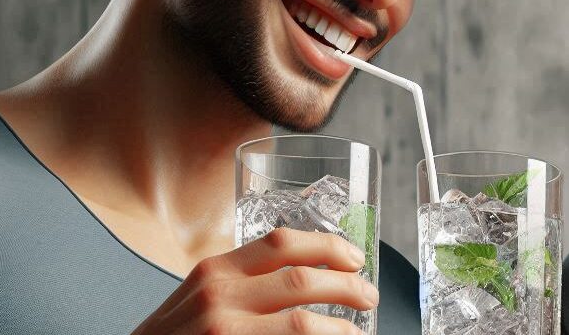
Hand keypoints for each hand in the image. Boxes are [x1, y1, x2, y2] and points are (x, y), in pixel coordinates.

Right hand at [132, 228, 377, 333]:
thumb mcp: (200, 296)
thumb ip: (242, 282)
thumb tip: (306, 278)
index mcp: (215, 270)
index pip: (281, 242)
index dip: (328, 247)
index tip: (354, 257)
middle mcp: (219, 297)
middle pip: (302, 281)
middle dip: (348, 288)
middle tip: (369, 296)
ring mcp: (225, 333)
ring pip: (303, 324)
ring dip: (341, 329)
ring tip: (358, 332)